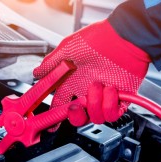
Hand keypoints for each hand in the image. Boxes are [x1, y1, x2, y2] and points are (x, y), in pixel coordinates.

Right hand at [33, 19, 149, 129]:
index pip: (61, 103)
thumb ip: (51, 63)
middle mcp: (87, 91)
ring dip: (95, 103)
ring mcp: (103, 96)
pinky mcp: (121, 98)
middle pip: (78, 117)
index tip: (51, 125)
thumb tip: (36, 73)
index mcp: (74, 81)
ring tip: (98, 85)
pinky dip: (110, 105)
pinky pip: (112, 115)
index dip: (55, 115)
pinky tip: (110, 89)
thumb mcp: (68, 48)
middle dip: (75, 116)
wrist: (124, 37)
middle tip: (76, 105)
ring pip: (95, 118)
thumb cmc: (98, 38)